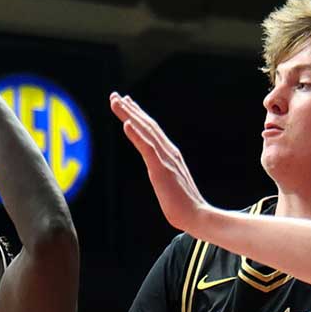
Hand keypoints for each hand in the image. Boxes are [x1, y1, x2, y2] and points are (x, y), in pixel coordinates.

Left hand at [110, 93, 213, 233]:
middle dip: (130, 109)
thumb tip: (158, 170)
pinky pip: (147, 148)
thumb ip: (163, 172)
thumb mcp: (169, 183)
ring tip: (116, 102)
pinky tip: (126, 124)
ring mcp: (165, 159)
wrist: (196, 216)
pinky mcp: (162, 169)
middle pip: (147, 125)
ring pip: (145, 131)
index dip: (138, 115)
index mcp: (169, 154)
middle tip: (115, 95)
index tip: (126, 103)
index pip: (151, 130)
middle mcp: (168, 152)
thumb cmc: (183, 204)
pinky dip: (136, 135)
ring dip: (129, 115)